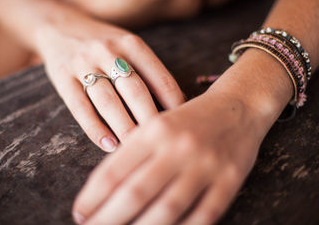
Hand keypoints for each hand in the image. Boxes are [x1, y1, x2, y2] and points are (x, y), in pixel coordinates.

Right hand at [36, 15, 184, 151]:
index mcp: (131, 44)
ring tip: (136, 147)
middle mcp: (108, 52)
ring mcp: (84, 64)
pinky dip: (96, 129)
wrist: (59, 26)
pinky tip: (109, 145)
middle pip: (135, 91)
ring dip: (124, 128)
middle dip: (150, 120)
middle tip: (160, 142)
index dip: (173, 103)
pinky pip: (80, 108)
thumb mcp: (128, 44)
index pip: (159, 78)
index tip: (181, 124)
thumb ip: (148, 69)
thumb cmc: (104, 43)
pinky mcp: (63, 78)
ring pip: (109, 102)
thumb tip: (178, 102)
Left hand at [72, 90, 266, 224]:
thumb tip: (103, 189)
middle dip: (108, 218)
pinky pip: (203, 215)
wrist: (237, 106)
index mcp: (155, 131)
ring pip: (167, 208)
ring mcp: (206, 165)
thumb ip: (134, 152)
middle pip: (135, 192)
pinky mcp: (229, 180)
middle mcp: (178, 147)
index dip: (92, 197)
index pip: (114, 170)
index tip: (80, 213)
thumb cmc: (190, 118)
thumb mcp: (158, 124)